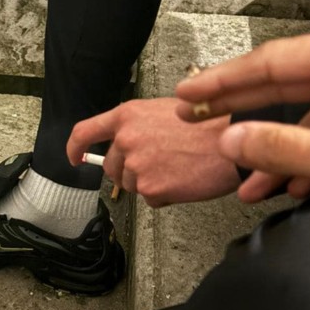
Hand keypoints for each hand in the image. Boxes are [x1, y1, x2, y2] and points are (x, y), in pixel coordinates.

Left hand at [66, 97, 240, 206]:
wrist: (235, 138)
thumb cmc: (210, 122)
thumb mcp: (166, 110)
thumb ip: (140, 125)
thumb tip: (128, 142)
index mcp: (127, 115)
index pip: (85, 132)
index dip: (75, 148)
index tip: (74, 157)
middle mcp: (126, 139)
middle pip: (112, 167)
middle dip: (130, 171)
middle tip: (160, 164)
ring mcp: (136, 165)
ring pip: (132, 184)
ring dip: (150, 182)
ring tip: (178, 167)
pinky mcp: (150, 188)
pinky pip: (150, 198)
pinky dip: (166, 194)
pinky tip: (184, 179)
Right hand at [175, 19, 309, 204]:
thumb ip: (290, 150)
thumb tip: (235, 143)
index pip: (273, 61)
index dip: (223, 80)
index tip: (189, 92)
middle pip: (290, 82)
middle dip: (243, 114)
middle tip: (198, 117)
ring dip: (284, 152)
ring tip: (252, 182)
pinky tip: (298, 181)